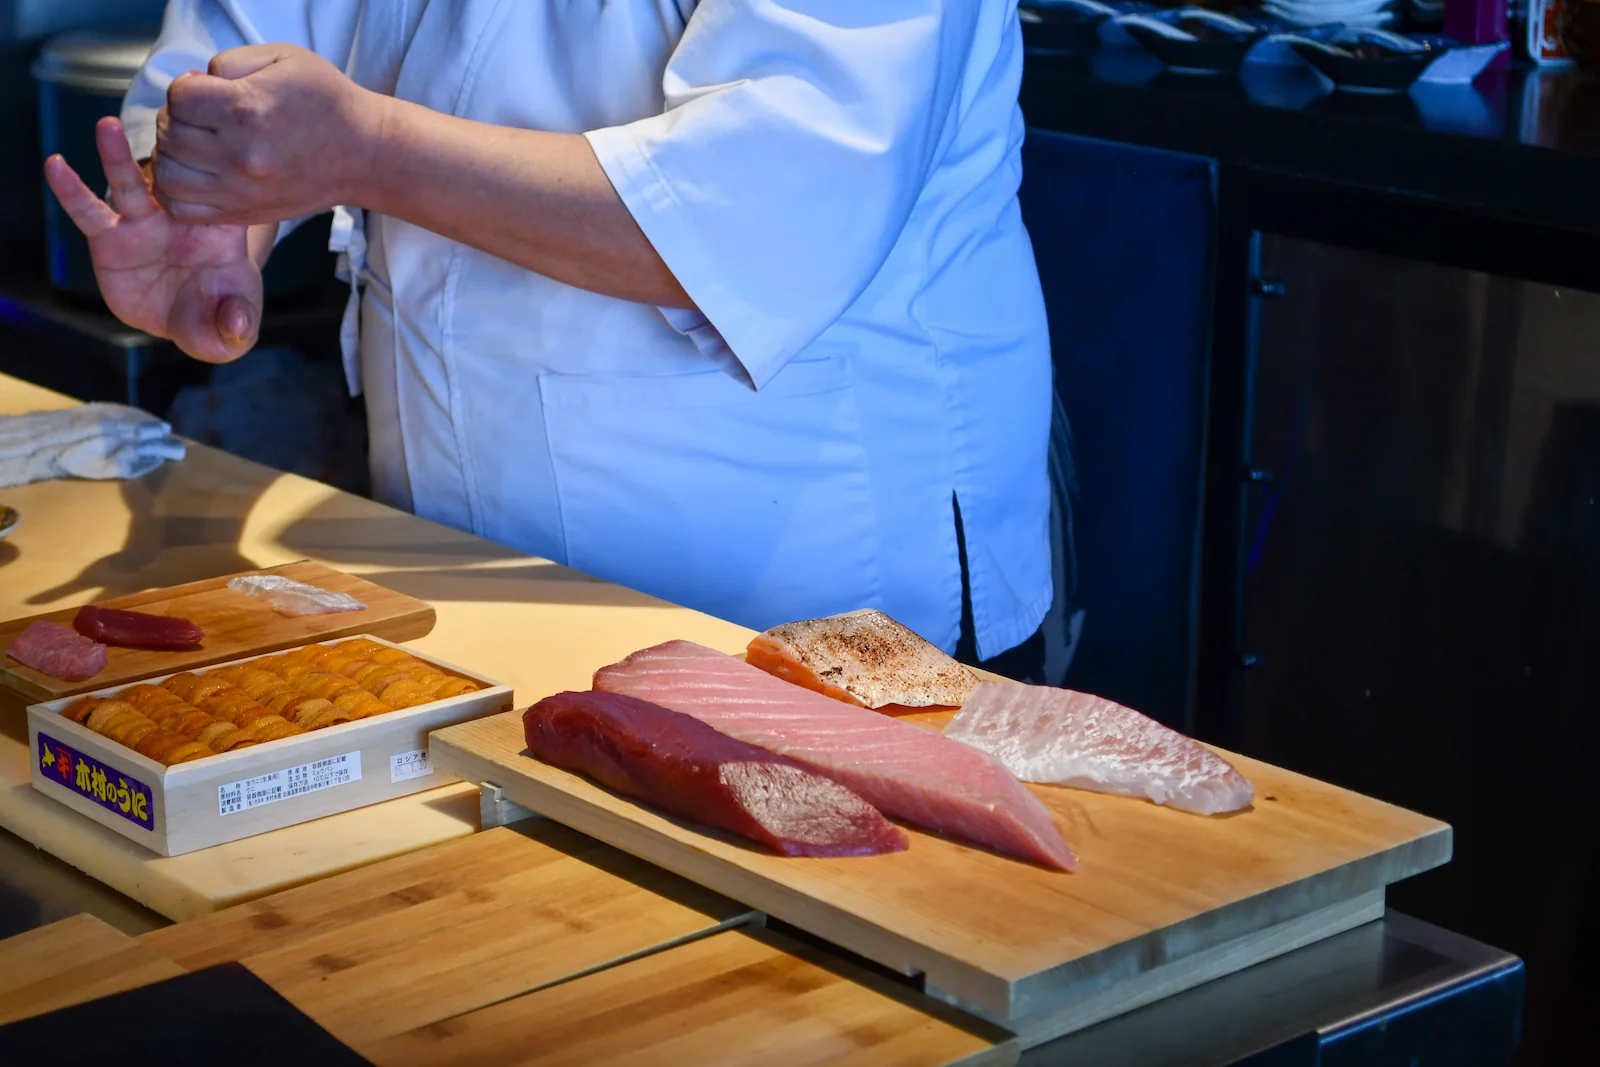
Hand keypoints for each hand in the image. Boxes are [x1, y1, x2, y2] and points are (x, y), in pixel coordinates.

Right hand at [44, 117, 262, 362]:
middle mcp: (181, 219)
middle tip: (169, 118)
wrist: (189, 320)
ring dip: (118, 157)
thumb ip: (238, 325)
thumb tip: (235, 324)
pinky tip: (55, 166)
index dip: (224, 171)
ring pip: (131, 186)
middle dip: (173, 150)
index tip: (225, 145)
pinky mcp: (111, 239)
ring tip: (107, 127)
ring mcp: (144, 225)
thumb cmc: (222, 312)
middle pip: (177, 179)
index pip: (225, 196)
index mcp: (221, 233)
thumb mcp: (236, 328)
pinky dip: (72, 191)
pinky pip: (90, 213)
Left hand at [153, 44, 383, 224]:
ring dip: (172, 155)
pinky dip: (175, 191)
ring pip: (168, 173)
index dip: (186, 88)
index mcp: (247, 109)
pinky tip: (193, 174)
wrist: (363, 155)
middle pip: (171, 134)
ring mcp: (241, 189)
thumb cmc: (326, 102)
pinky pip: (183, 209)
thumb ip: (229, 63)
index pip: (179, 97)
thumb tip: (195, 84)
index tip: (205, 92)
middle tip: (199, 117)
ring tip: (192, 146)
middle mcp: (241, 154)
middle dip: (177, 119)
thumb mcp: (283, 58)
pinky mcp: (244, 212)